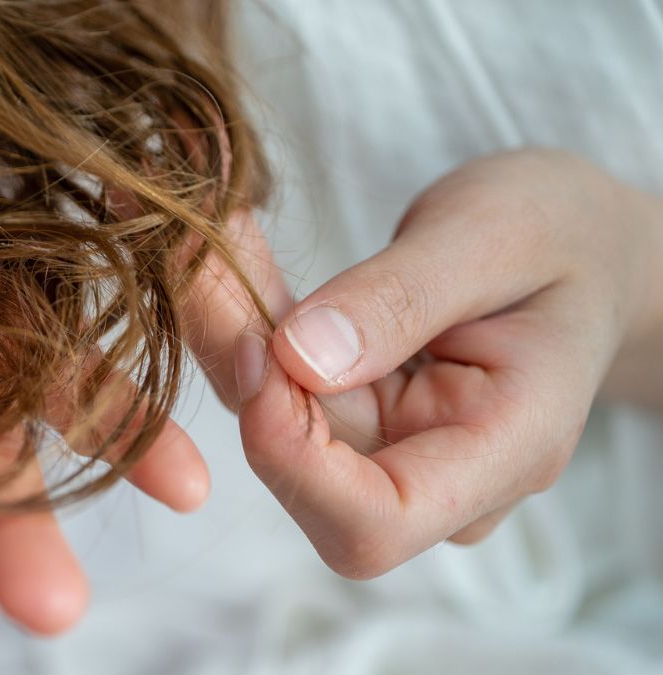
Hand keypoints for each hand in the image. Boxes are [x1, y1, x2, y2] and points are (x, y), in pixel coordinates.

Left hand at [224, 149, 662, 577]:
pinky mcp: (358, 413)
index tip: (258, 353)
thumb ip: (401, 299)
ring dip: (231, 333)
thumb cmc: (559, 232)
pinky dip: (248, 321)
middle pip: (306, 470)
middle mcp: (439, 472)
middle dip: (243, 370)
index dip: (295, 462)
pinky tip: (223, 256)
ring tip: (203, 242)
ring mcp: (393, 448)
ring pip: (278, 418)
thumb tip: (295, 359)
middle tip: (195, 259)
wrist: (577, 241)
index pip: (375, 523)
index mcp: (505, 450)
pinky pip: (283, 381)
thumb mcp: (494, 237)